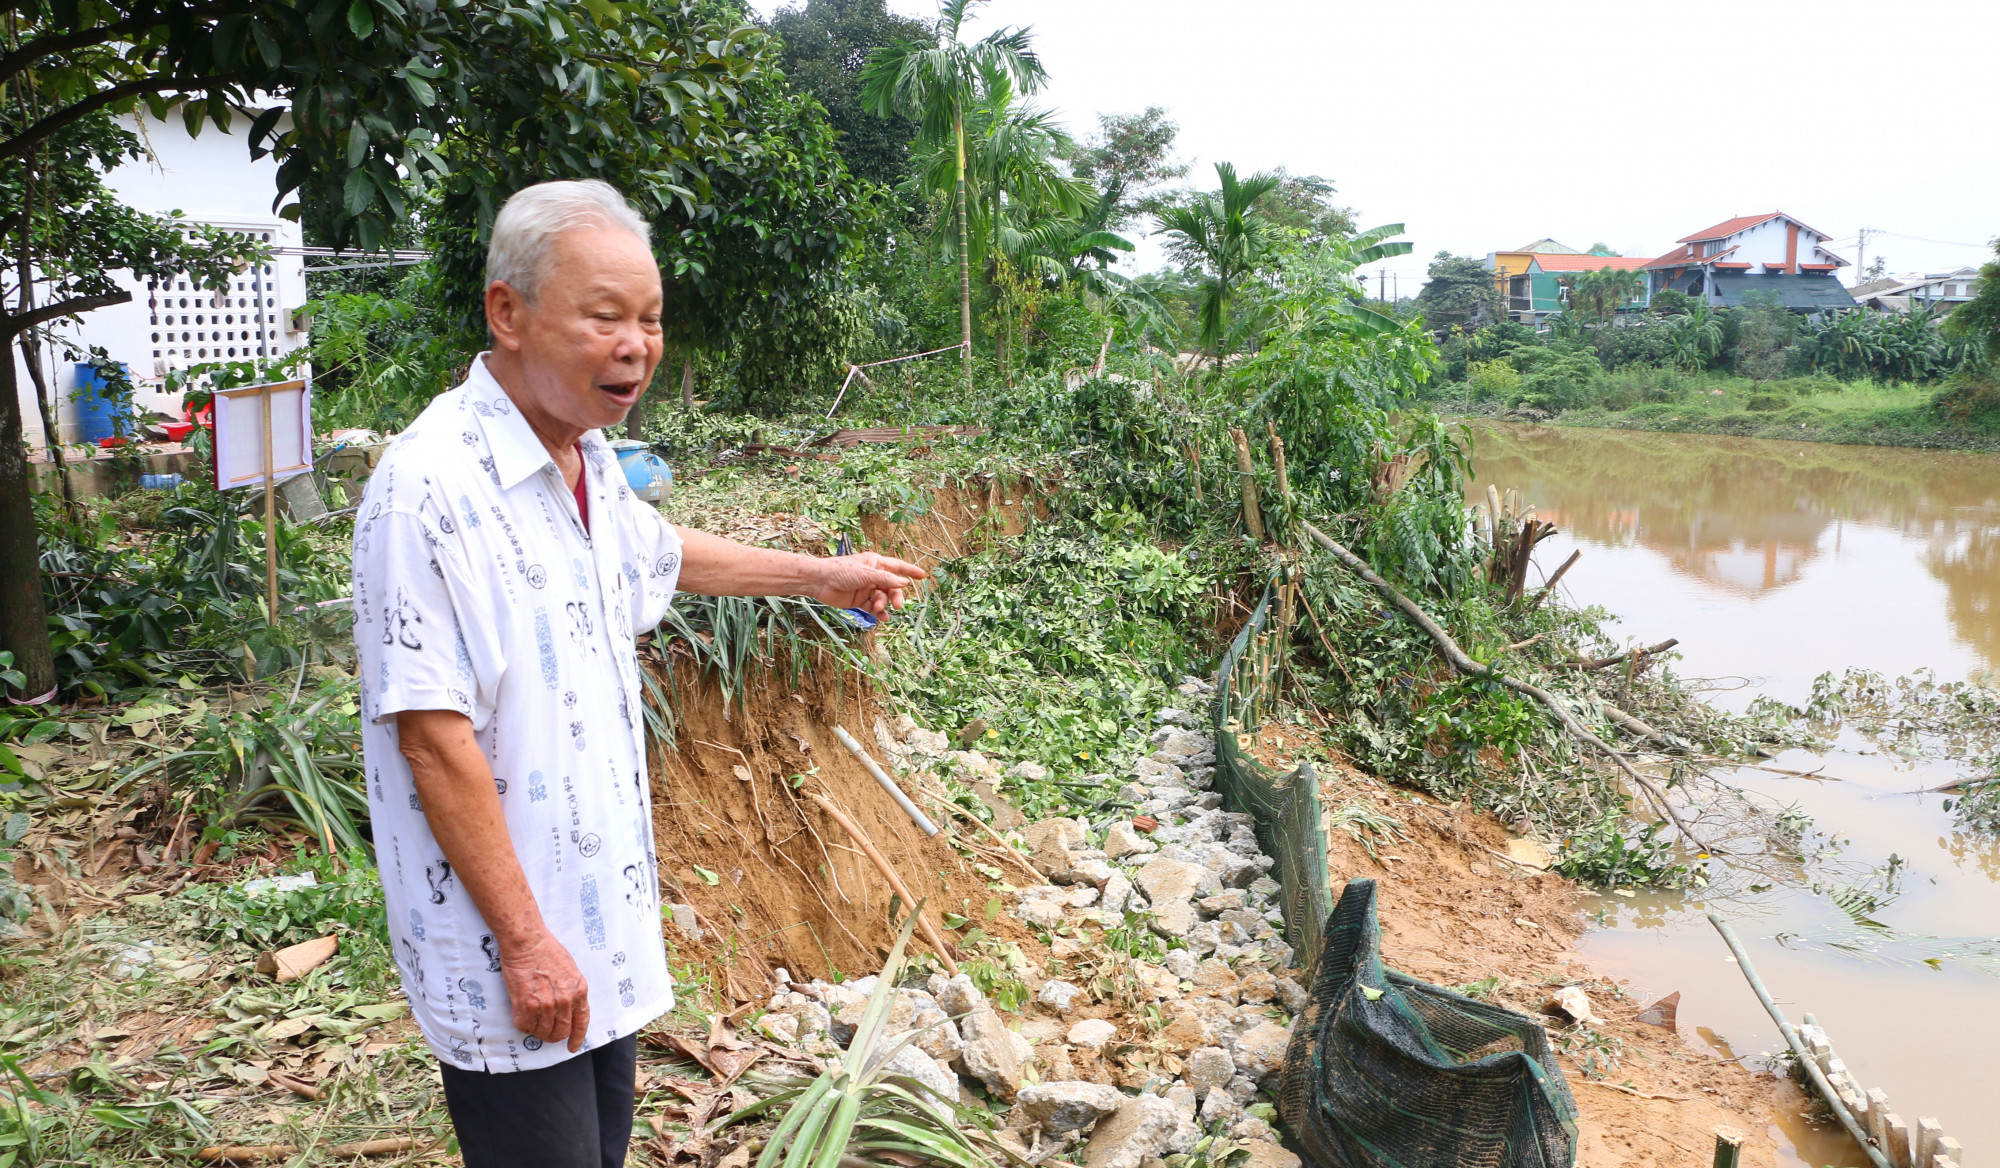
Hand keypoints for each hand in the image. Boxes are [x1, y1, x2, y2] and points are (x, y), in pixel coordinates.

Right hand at [501, 928, 590, 1051]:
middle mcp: (565, 1001)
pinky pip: (525, 1026)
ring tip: (531, 1020)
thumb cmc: (547, 950)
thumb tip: (568, 1005)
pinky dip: (522, 1024)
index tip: (572, 1046)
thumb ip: (571, 989)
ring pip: (543, 1032)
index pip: (582, 1022)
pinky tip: (521, 1015)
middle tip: (546, 1033)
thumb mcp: (571, 969)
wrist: (528, 942)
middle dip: (553, 1036)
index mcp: (579, 990)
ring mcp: (546, 1004)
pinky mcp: (527, 1005)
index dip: (577, 1037)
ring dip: (536, 1030)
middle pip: (561, 1031)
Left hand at [809, 552, 925, 616]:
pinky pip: (874, 608)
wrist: (820, 582)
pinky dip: (879, 613)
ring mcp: (867, 589)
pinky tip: (883, 618)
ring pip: (883, 598)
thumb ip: (886, 579)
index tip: (923, 576)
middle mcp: (873, 576)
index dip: (910, 571)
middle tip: (898, 605)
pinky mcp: (860, 601)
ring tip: (878, 608)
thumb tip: (904, 583)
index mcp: (876, 564)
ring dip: (884, 605)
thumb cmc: (841, 571)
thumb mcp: (866, 573)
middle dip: (896, 596)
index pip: (897, 567)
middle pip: (892, 587)